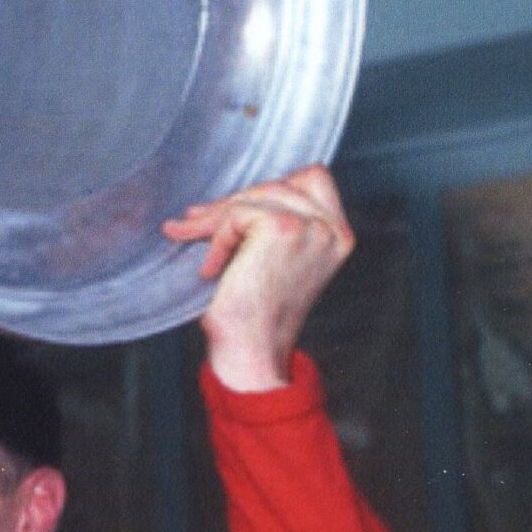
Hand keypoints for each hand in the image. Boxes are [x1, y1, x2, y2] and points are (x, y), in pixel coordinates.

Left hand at [162, 165, 354, 392]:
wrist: (252, 352)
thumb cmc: (255, 315)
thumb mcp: (271, 260)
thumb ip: (265, 223)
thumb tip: (204, 205)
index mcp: (338, 235)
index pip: (311, 178)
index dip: (267, 192)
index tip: (229, 215)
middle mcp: (332, 229)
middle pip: (276, 184)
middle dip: (231, 206)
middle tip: (193, 225)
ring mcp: (311, 227)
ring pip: (253, 198)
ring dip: (217, 221)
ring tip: (197, 246)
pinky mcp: (282, 228)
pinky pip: (237, 215)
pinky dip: (216, 240)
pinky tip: (212, 270)